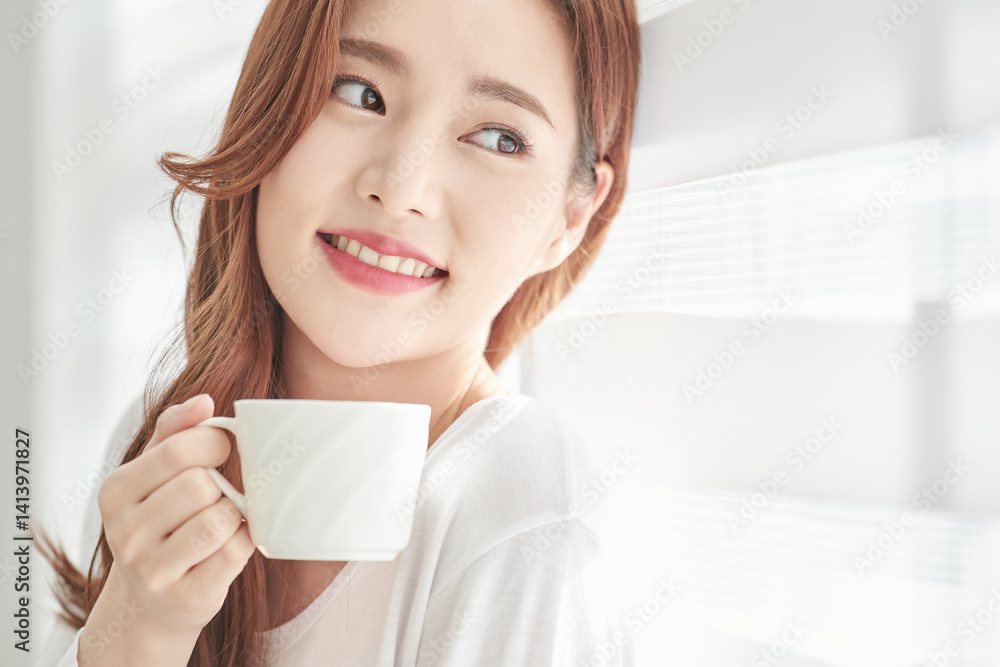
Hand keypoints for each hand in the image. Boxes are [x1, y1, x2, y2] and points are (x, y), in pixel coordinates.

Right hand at [96, 394, 255, 636]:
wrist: (152, 602)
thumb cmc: (161, 523)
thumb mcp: (154, 473)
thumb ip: (176, 431)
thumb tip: (204, 401)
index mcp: (115, 492)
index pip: (179, 449)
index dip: (215, 443)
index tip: (222, 450)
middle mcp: (124, 533)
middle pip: (201, 485)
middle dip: (221, 486)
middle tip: (217, 496)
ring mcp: (152, 570)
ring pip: (220, 519)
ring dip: (234, 515)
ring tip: (222, 521)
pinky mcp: (186, 597)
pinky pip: (235, 553)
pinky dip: (244, 542)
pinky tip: (229, 545)